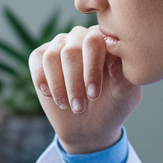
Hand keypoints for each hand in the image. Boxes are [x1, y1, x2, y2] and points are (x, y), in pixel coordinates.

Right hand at [29, 25, 142, 153]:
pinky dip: (42, 80)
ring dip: (58, 85)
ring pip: (52, 56)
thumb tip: (113, 60)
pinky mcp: (41, 56)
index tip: (93, 96)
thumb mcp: (125, 95)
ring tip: (66, 106)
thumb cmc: (112, 106)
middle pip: (71, 50)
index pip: (95, 42)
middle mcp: (82, 37)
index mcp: (105, 40)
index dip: (91, 69)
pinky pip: (37, 60)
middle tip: (79, 107)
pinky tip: (50, 95)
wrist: (89, 125)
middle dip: (73, 83)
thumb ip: (124, 76)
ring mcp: (60, 44)